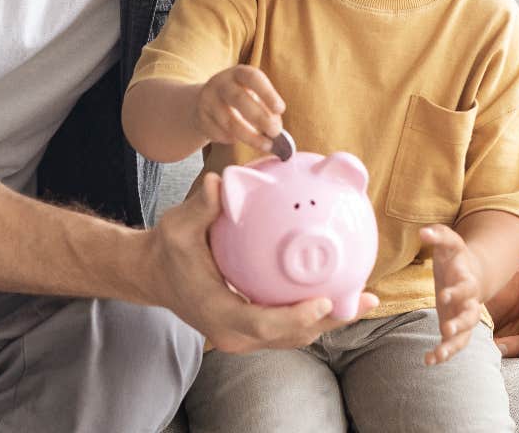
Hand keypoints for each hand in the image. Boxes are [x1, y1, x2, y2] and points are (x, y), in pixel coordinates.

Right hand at [148, 172, 378, 353]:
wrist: (155, 273)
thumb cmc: (169, 249)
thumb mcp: (179, 225)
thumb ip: (203, 207)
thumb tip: (222, 181)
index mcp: (219, 312)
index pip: (263, 323)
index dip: (297, 317)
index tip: (326, 301)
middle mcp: (234, 333)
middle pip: (290, 336)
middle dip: (330, 320)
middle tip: (363, 298)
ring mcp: (244, 335)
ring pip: (294, 335)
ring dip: (329, 318)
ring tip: (362, 297)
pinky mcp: (251, 329)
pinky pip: (288, 325)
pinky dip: (313, 311)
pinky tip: (337, 288)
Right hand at [193, 65, 283, 151]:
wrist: (206, 102)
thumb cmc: (240, 99)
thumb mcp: (254, 95)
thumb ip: (267, 109)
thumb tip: (277, 130)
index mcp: (238, 73)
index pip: (252, 77)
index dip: (267, 93)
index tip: (281, 109)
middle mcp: (220, 83)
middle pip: (239, 99)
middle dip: (260, 118)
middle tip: (275, 132)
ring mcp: (208, 100)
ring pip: (229, 122)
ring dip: (251, 137)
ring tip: (267, 145)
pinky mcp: (201, 119)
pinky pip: (220, 134)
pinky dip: (234, 140)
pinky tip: (241, 139)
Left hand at [420, 224, 483, 364]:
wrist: (470, 272)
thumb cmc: (455, 255)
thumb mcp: (449, 241)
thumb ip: (438, 235)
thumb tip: (423, 232)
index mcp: (468, 281)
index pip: (466, 288)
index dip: (456, 292)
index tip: (443, 296)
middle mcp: (470, 302)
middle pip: (471, 316)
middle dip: (460, 324)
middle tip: (447, 330)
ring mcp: (464, 317)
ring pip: (465, 336)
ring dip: (453, 346)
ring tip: (438, 356)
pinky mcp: (456, 327)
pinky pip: (453, 345)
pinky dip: (443, 353)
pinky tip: (428, 361)